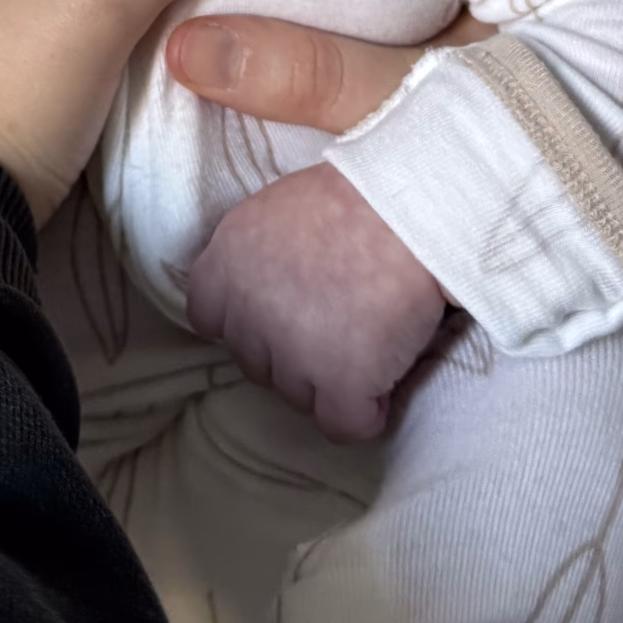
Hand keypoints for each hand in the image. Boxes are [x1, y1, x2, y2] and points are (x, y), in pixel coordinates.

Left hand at [186, 165, 450, 442]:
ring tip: (369, 337)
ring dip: (330, 380)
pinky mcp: (341, 381)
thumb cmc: (359, 198)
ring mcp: (292, 351)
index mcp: (226, 261)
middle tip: (341, 317)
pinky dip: (364, 413)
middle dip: (293, 351)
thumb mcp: (281, 210)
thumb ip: (258, 257)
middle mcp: (248, 311)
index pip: (209, 317)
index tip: (284, 311)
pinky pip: (342, 424)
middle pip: (256, 362)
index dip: (249, 321)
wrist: (413, 208)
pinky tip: (383, 385)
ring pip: (298, 396)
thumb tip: (274, 295)